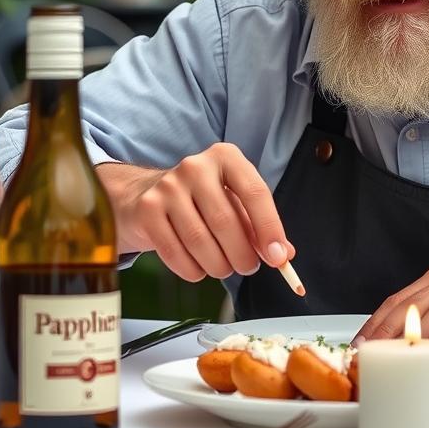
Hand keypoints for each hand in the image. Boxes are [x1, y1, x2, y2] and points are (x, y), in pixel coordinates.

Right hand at [96, 144, 293, 282]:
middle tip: (248, 267)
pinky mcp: (147, 211)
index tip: (279, 258)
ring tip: (224, 268)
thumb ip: (259, 226)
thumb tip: (284, 254)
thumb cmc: (201, 201)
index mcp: (225, 157)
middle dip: (242, 254)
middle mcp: (196, 167)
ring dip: (218, 265)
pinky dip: (192, 270)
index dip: (270, 228)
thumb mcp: (234, 203)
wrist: (145, 196)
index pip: (255, 192)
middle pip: (226, 221)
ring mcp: (168, 187)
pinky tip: (199, 268)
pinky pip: (175, 253)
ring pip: (200, 241)